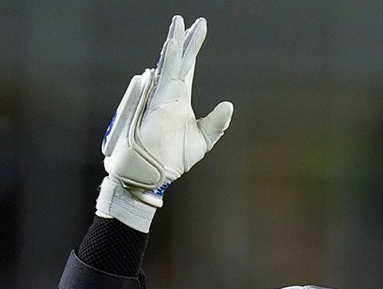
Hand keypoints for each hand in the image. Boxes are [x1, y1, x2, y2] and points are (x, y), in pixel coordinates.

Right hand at [100, 15, 232, 208]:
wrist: (155, 174)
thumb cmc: (174, 159)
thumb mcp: (203, 140)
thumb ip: (216, 123)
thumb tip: (229, 104)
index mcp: (179, 100)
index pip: (187, 68)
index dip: (192, 48)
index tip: (198, 28)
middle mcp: (168, 95)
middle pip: (176, 61)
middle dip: (182, 40)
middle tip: (186, 20)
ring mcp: (159, 99)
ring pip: (167, 67)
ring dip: (173, 47)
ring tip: (178, 27)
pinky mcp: (153, 107)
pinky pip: (159, 82)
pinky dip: (165, 65)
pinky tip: (170, 49)